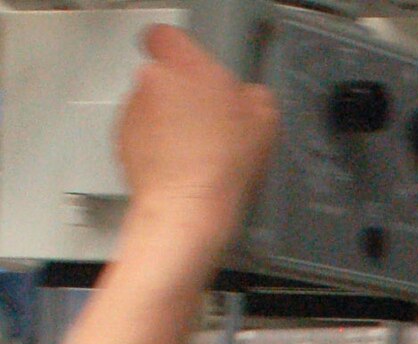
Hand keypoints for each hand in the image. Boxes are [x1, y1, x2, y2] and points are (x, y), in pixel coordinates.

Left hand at [117, 27, 278, 244]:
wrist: (187, 205)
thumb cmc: (221, 162)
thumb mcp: (266, 118)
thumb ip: (253, 94)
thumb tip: (247, 96)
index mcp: (184, 64)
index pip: (166, 35)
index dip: (179, 52)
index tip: (193, 71)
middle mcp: (151, 79)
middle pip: (163, 76)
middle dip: (182, 95)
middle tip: (209, 123)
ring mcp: (132, 109)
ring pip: (152, 106)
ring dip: (170, 123)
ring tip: (198, 152)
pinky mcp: (121, 138)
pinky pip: (142, 134)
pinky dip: (158, 146)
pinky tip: (183, 166)